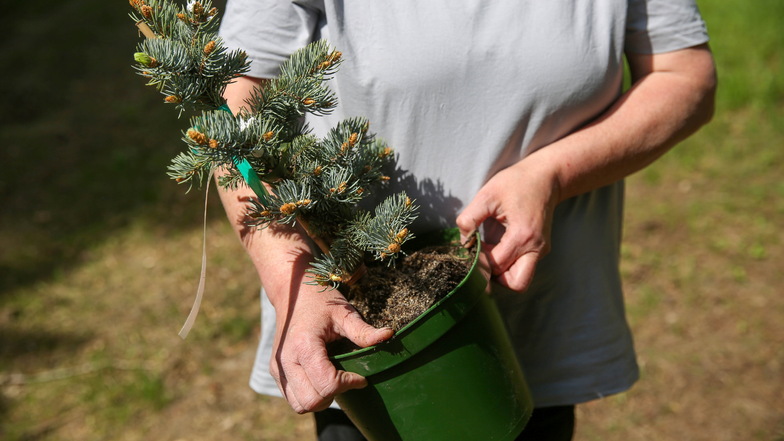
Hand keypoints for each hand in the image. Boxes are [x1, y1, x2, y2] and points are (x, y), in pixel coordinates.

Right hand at [269, 284, 393, 412]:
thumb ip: (363, 330)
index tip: (361, 375)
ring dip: (321, 399)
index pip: (327, 384)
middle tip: (347, 378)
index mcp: (303, 345)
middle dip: (334, 394)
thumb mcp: (344, 312)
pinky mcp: (276, 372)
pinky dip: (310, 395)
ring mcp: (278, 368)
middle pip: (312, 401)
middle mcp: (286, 360)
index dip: (349, 383)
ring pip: (301, 405)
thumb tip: (390, 335)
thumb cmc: (320, 301)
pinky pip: (293, 399)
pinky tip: (321, 377)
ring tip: (333, 379)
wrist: (292, 292)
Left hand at [456, 156, 560, 291]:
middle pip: (516, 284)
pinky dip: (508, 265)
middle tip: (483, 259)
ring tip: (490, 253)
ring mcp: (541, 251)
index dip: (480, 260)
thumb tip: (464, 241)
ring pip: (521, 280)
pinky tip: (497, 248)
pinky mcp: (540, 250)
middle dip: (495, 278)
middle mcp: (536, 248)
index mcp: (523, 235)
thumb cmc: (516, 183)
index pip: (497, 265)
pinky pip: (523, 268)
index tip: (472, 245)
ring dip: (502, 274)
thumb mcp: (487, 195)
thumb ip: (470, 218)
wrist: (546, 178)